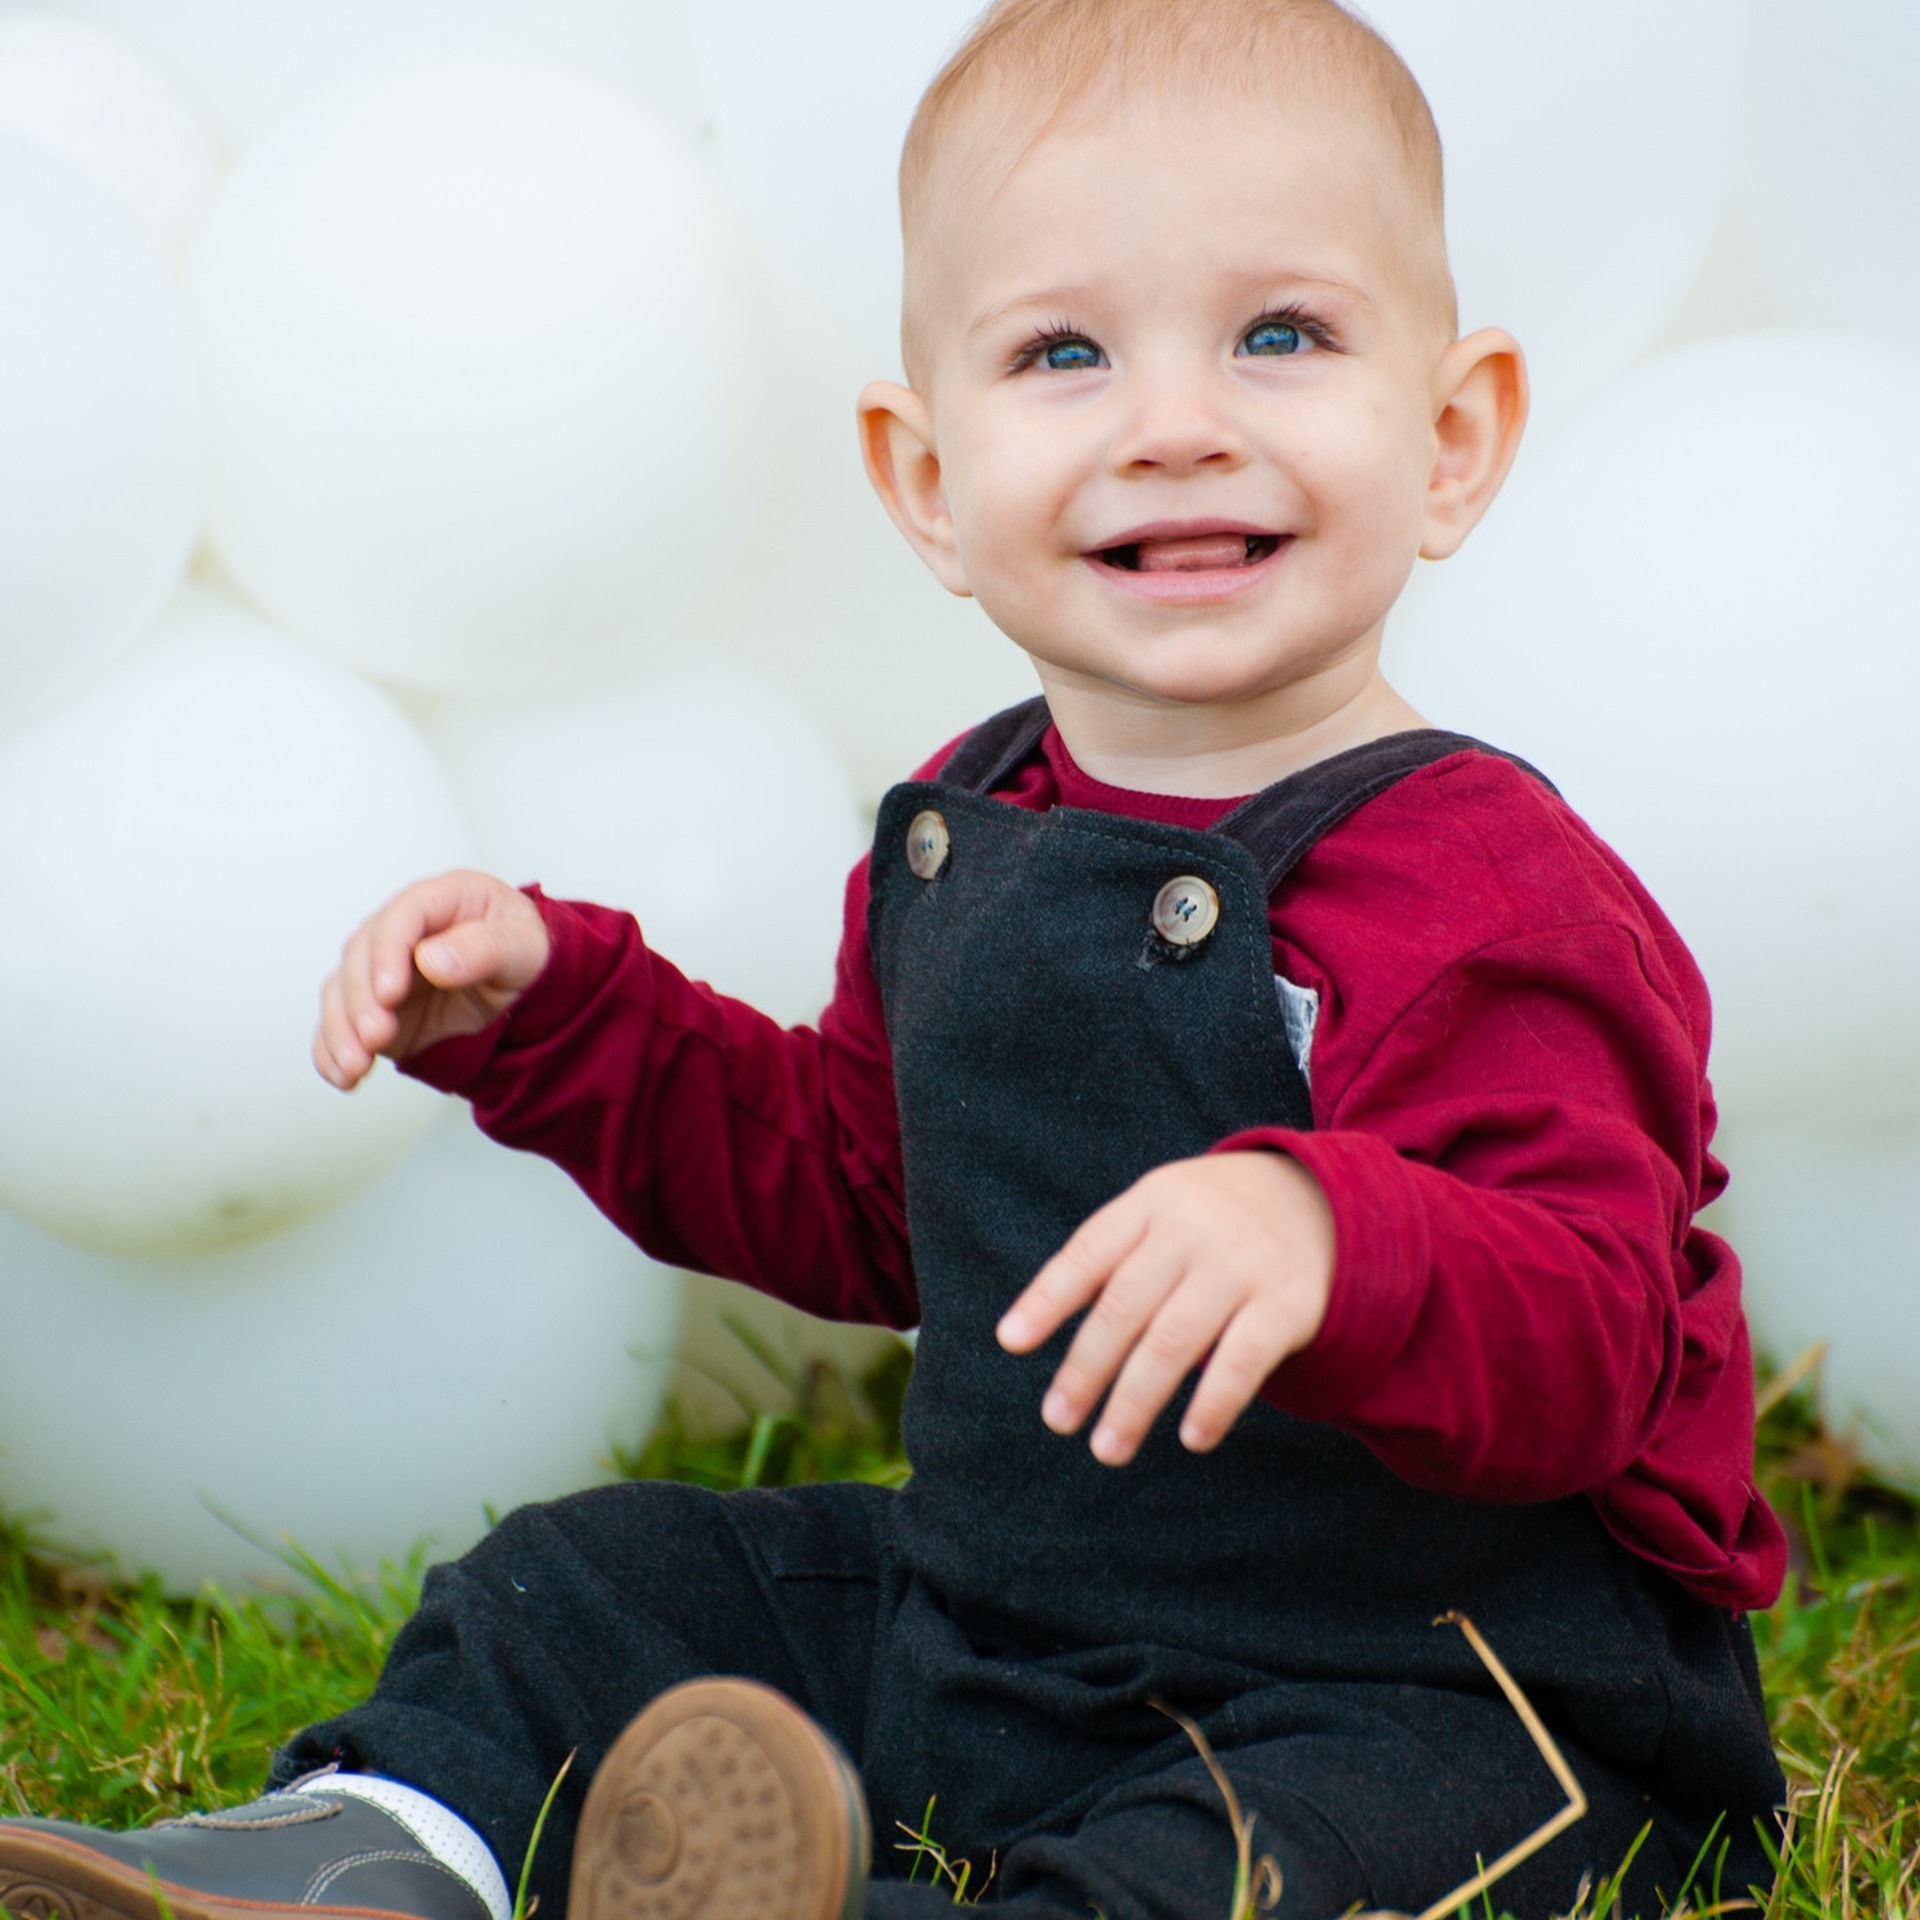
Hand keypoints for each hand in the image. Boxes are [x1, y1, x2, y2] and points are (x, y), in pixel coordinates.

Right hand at [313, 869, 550, 1089]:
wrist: (526, 989)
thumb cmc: (527, 953)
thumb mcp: (524, 947)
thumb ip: (485, 949)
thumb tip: (431, 960)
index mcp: (441, 900)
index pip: (400, 917)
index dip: (387, 953)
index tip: (390, 992)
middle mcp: (402, 930)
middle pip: (361, 955)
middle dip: (361, 1000)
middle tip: (375, 1036)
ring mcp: (383, 969)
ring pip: (342, 991)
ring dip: (341, 1031)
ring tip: (355, 1066)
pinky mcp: (374, 1006)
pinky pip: (341, 1025)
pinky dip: (333, 1050)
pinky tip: (342, 1076)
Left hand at [995, 1152, 1333, 1465]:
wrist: (1328, 1198)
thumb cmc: (1217, 1219)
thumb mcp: (1164, 1210)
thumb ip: (1112, 1257)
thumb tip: (1029, 1330)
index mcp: (1152, 1203)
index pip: (1088, 1253)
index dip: (1046, 1299)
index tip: (1010, 1343)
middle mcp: (1192, 1230)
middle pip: (1124, 1308)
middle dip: (1085, 1370)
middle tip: (1058, 1420)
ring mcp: (1241, 1265)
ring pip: (1173, 1343)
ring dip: (1135, 1402)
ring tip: (1107, 1447)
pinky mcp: (1287, 1303)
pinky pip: (1242, 1362)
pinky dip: (1213, 1405)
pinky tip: (1191, 1439)